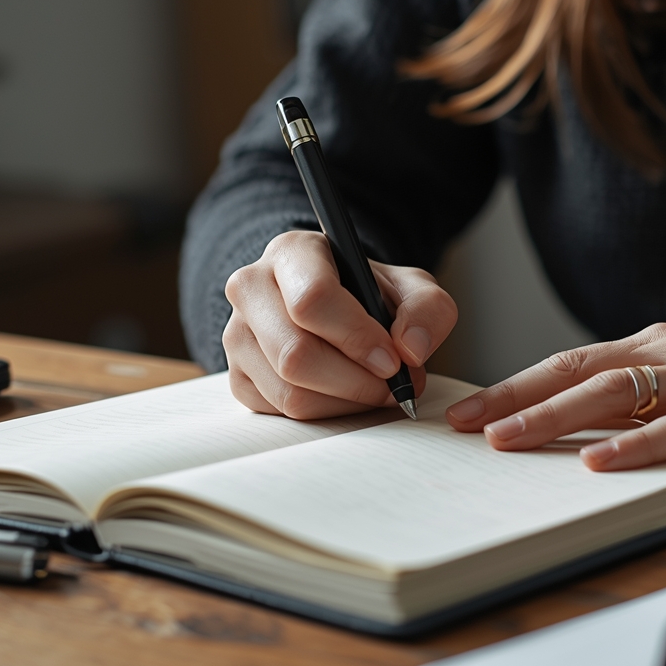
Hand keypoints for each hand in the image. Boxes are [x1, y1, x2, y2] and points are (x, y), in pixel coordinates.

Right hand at [222, 230, 457, 417]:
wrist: (335, 306)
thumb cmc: (368, 294)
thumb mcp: (411, 288)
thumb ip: (428, 309)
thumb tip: (410, 350)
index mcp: (293, 252)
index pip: (312, 299)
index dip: (357, 338)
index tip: (392, 361)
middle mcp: (251, 287)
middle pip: (296, 354)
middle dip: (356, 382)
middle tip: (392, 386)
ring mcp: (237, 334)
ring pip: (289, 391)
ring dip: (345, 402)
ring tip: (375, 389)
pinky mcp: (238, 375)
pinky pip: (280, 412)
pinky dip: (325, 413)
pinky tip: (345, 395)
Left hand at [445, 322, 665, 469]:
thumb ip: (652, 395)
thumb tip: (590, 426)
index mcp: (660, 345)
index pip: (573, 362)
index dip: (517, 384)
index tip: (469, 407)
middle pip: (577, 370)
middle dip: (514, 397)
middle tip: (461, 423)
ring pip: (616, 392)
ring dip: (555, 416)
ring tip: (507, 441)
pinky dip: (638, 445)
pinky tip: (602, 461)